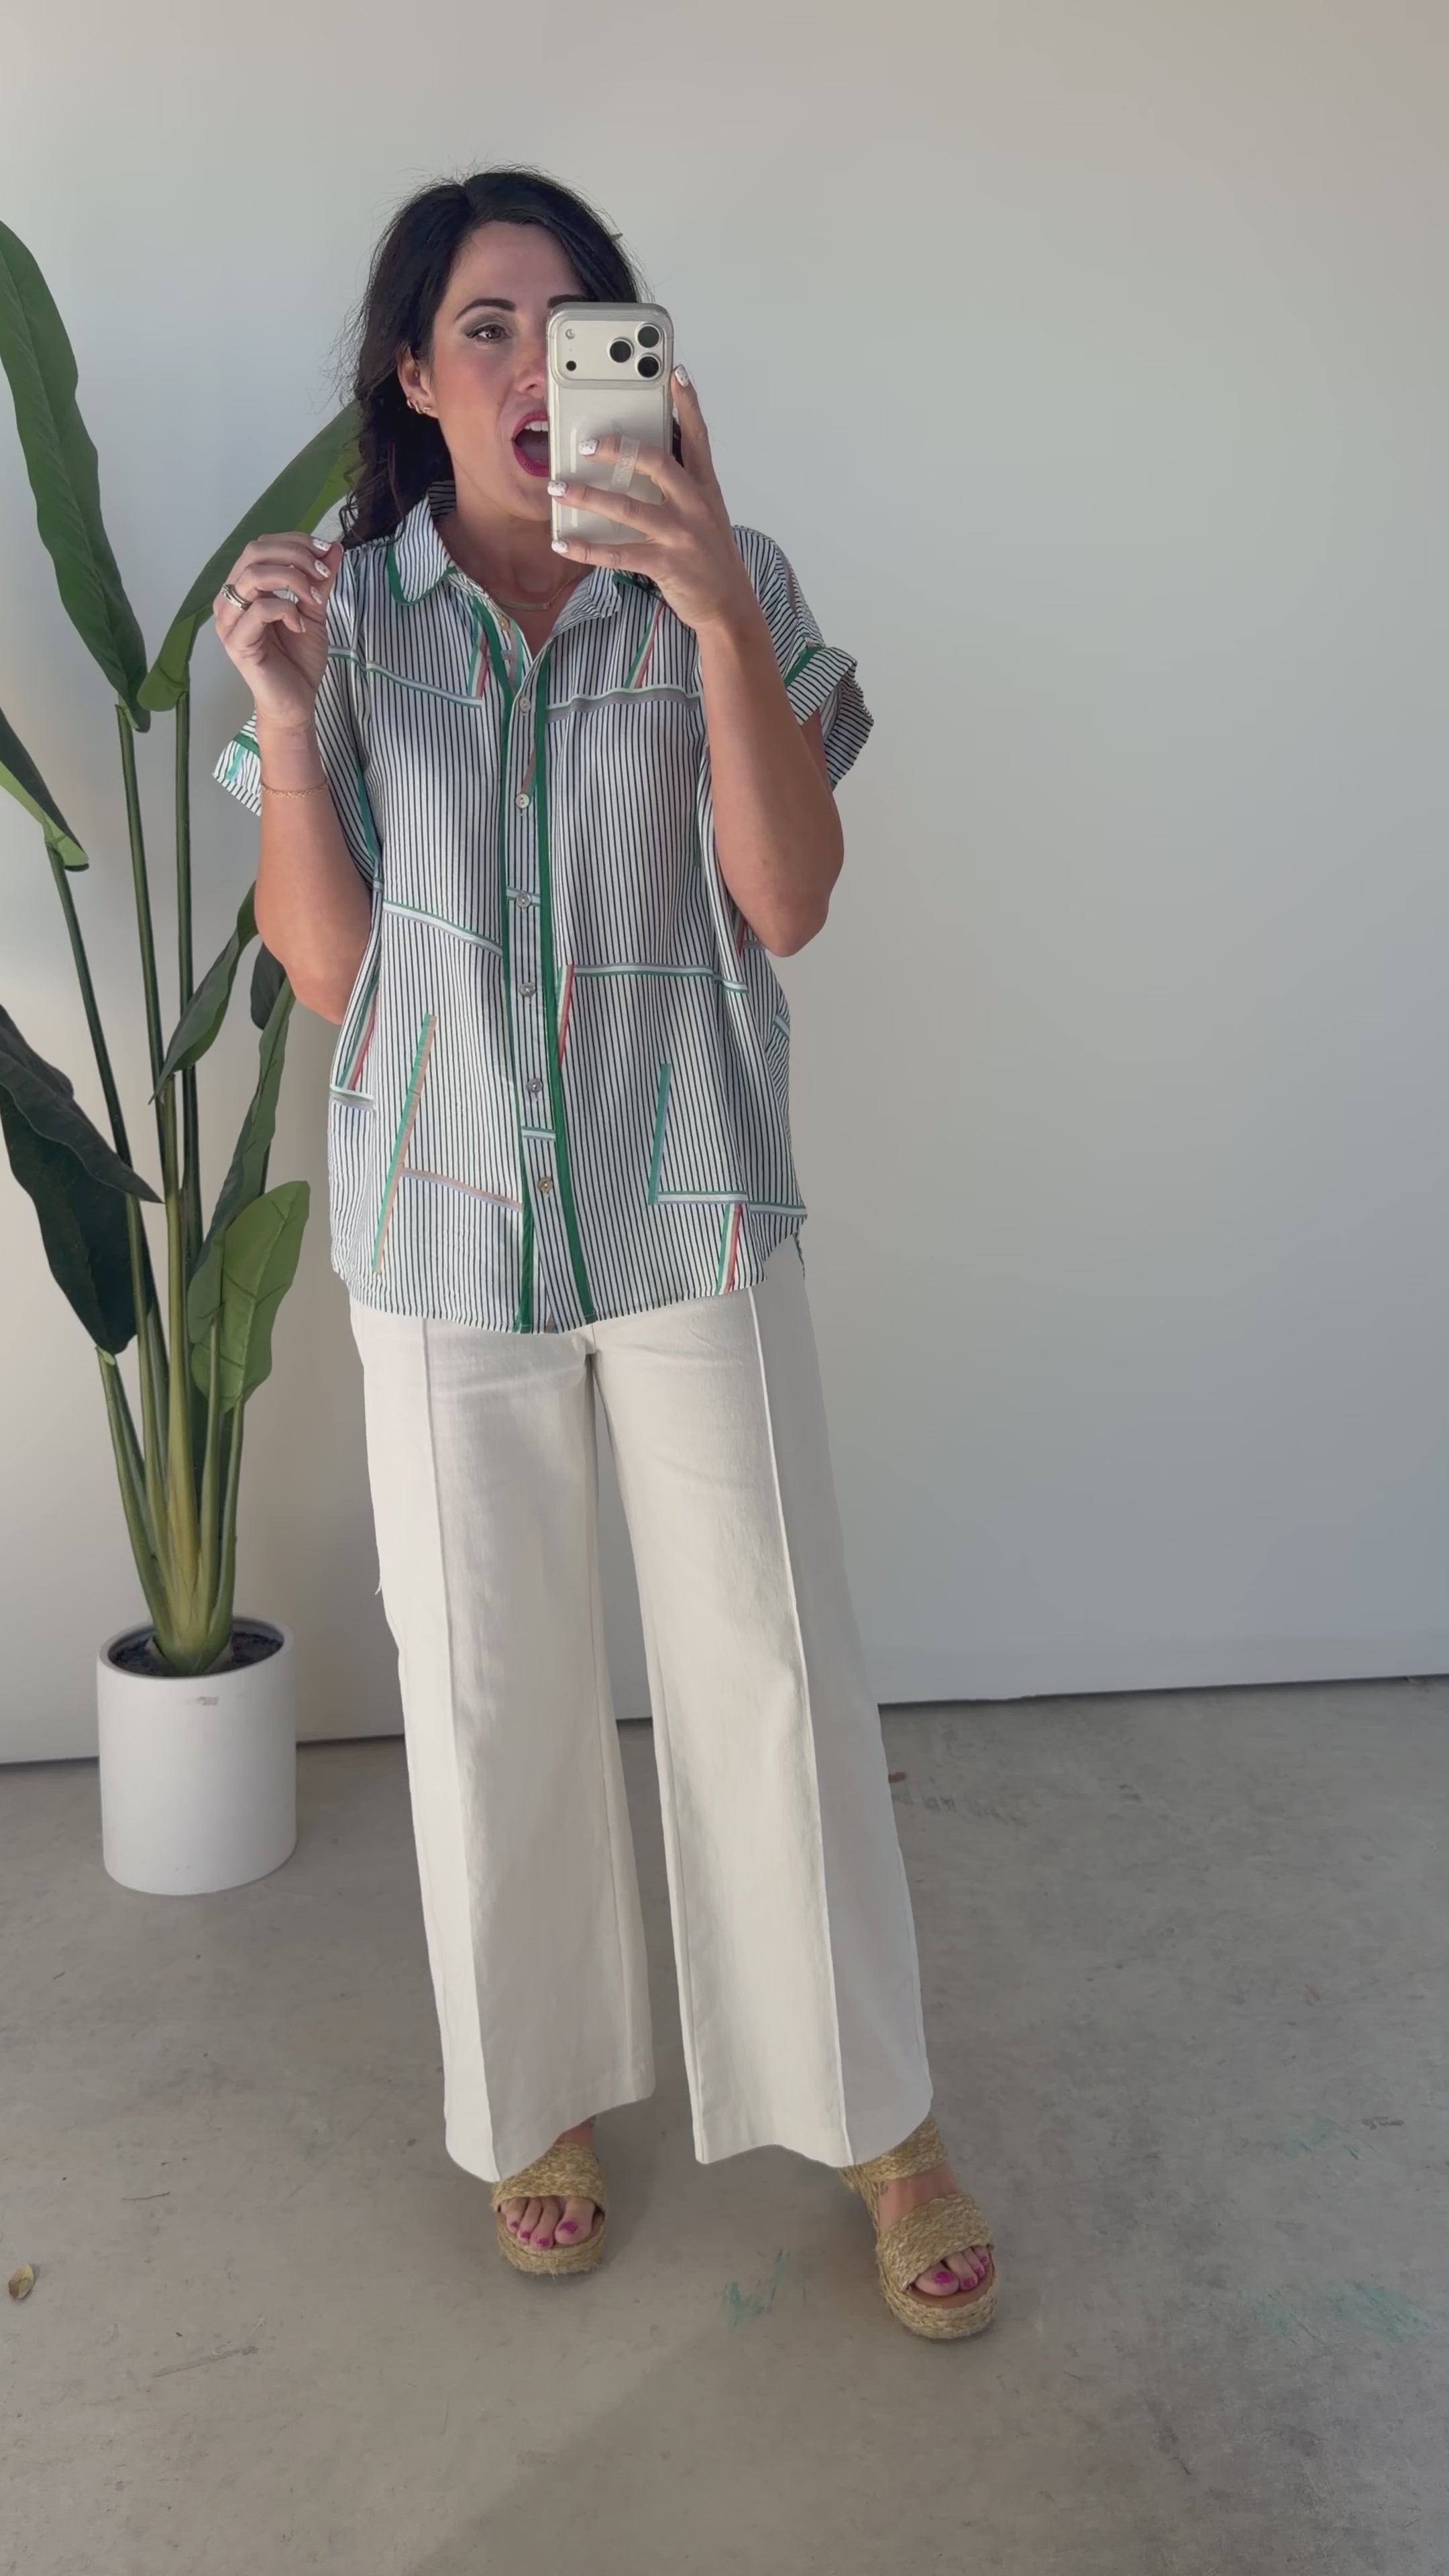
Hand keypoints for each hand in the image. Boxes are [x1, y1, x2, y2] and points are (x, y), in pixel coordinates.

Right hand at [213, 531, 337, 731]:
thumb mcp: (314, 611)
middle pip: (254, 552)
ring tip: (315, 600)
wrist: (297, 702)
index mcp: (243, 588)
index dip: (294, 541)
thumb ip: (319, 580)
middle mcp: (230, 600)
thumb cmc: (299, 660)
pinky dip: (286, 610)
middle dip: (294, 555)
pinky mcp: (236, 642)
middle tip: (322, 572)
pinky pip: (259, 609)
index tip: (325, 552)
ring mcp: (229, 621)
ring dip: (292, 579)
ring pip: (253, 576)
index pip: (261, 546)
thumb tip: (333, 547)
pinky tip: (301, 627)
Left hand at [548, 370, 755, 636]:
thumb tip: (644, 460)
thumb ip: (682, 485)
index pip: (698, 437)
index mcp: (705, 488)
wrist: (729, 606)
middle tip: (586, 444)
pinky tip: (564, 541)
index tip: (674, 373)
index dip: (687, 404)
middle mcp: (695, 506)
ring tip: (558, 489)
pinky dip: (587, 548)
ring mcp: (681, 536)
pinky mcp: (666, 565)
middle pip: (656, 463)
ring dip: (588, 497)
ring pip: (628, 508)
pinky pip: (618, 554)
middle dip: (618, 448)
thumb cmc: (710, 556)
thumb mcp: (706, 513)